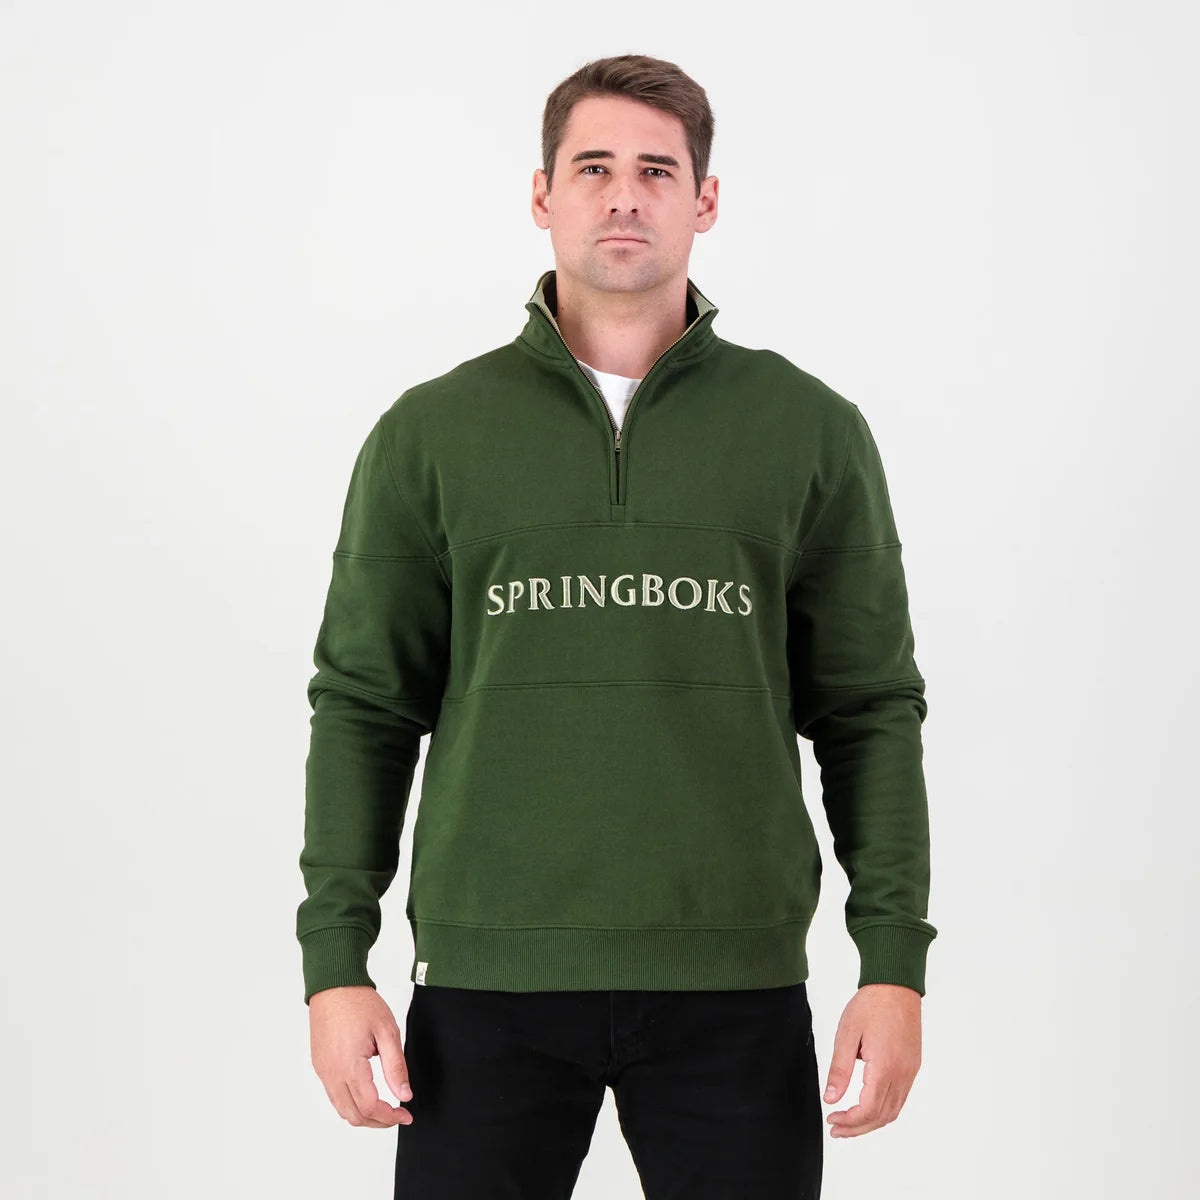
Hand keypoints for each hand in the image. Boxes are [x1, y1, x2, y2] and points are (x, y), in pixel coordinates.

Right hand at [309, 985, 414, 1127]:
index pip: (370, 1108)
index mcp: (349, 1066)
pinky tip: (367, 1095)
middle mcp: (331, 1074)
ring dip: (363, 1116)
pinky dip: (351, 1104)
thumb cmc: (359, 1003)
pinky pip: (334, 1095)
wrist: (333, 985)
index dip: (390, 1117)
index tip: (407, 1115)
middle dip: (378, 1122)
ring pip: (341, 1109)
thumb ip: (396, 1066)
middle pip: (354, 1116)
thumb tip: (405, 1095)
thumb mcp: (387, 1030)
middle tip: (398, 1115)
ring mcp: (323, 1071)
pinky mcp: (320, 1066)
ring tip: (385, 1108)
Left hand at [823, 982, 921, 1137]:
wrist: (896, 985)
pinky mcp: (912, 1066)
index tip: (831, 1119)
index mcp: (885, 1067)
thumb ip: (839, 1069)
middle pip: (882, 1116)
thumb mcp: (847, 1034)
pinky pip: (900, 1098)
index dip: (849, 1122)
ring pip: (893, 1111)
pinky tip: (868, 1106)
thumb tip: (830, 1099)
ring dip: (871, 1122)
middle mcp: (902, 1074)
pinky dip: (883, 1109)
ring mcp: (910, 1071)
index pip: (868, 1110)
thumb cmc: (871, 1005)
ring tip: (849, 1123)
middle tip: (836, 1129)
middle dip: (858, 1128)